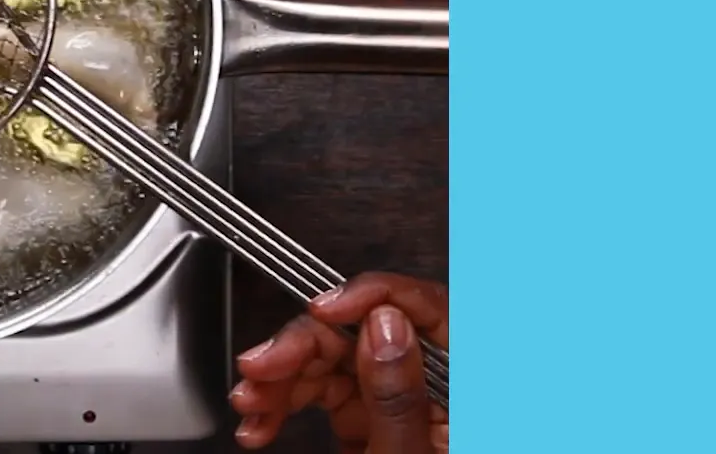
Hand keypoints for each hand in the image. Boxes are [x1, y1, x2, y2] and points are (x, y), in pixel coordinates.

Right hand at [230, 272, 448, 453]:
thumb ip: (397, 398)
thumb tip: (384, 325)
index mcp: (466, 389)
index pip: (429, 309)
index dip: (372, 295)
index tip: (323, 307)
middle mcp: (434, 386)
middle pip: (364, 330)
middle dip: (302, 345)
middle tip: (260, 365)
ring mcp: (397, 398)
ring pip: (332, 355)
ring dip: (279, 376)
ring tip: (249, 402)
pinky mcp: (367, 414)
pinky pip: (321, 387)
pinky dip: (283, 399)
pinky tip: (261, 419)